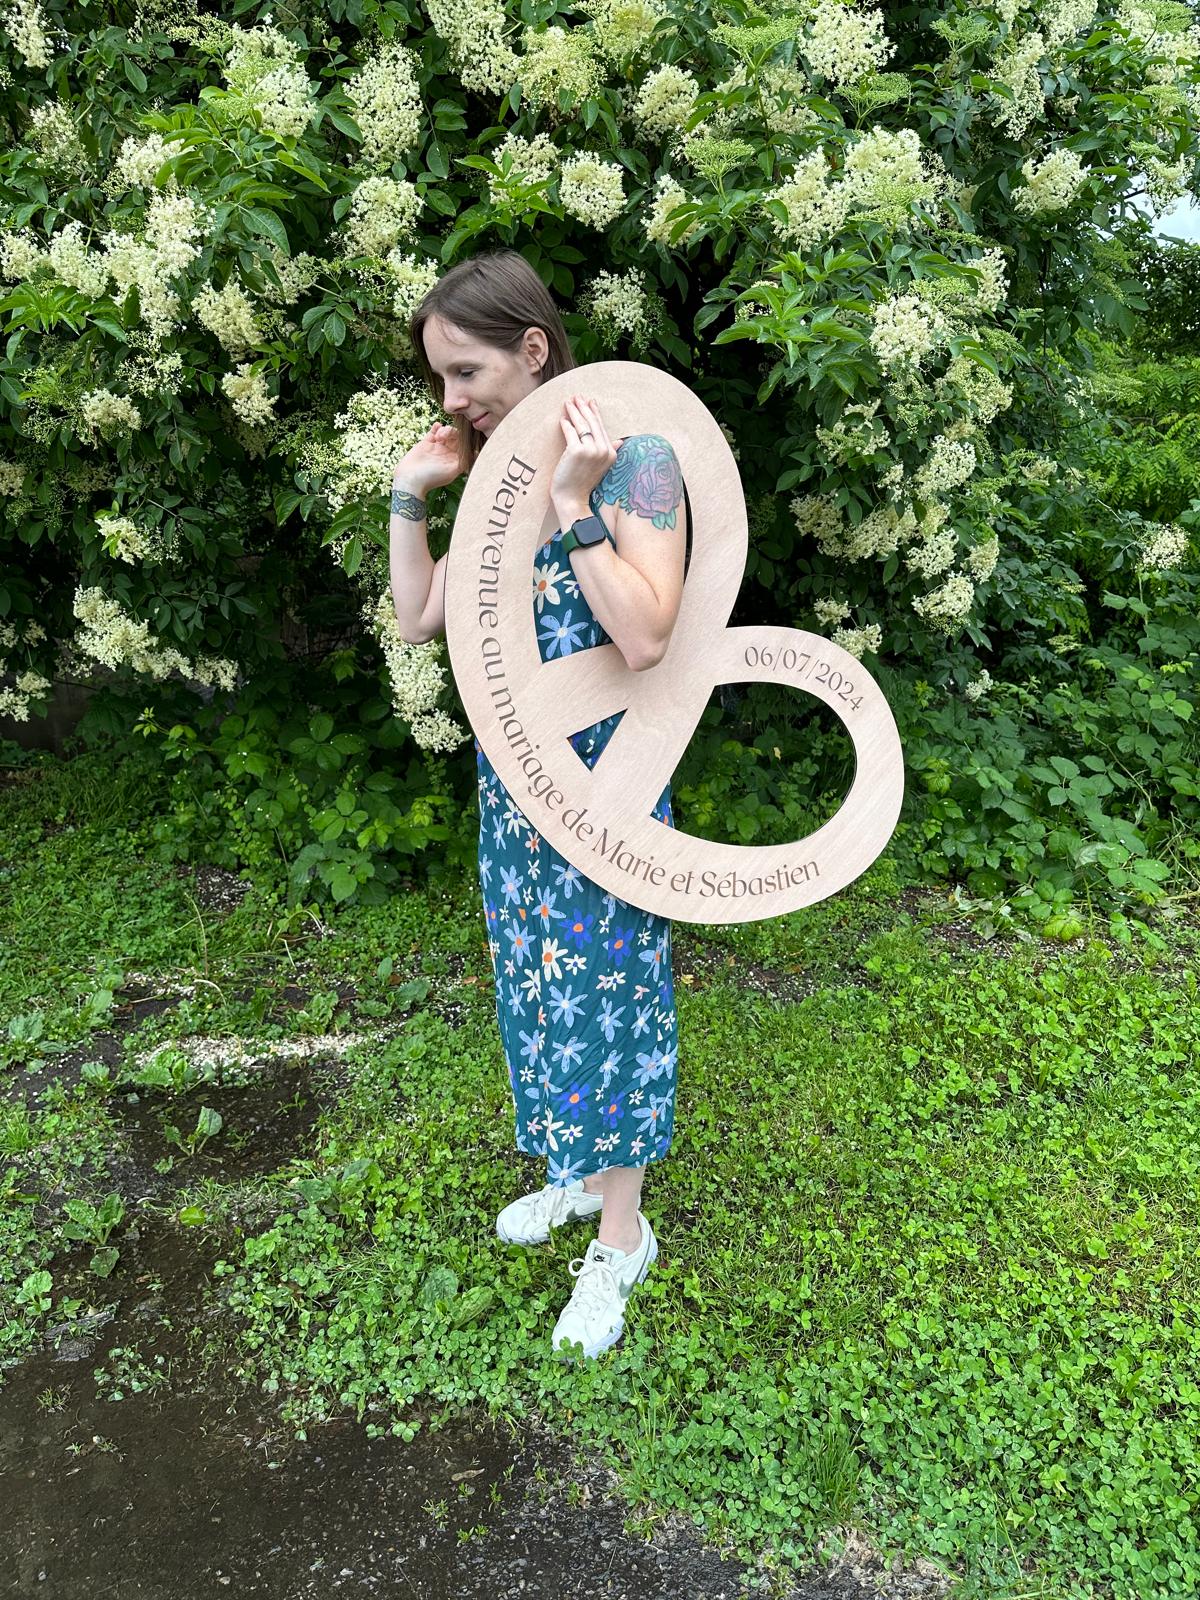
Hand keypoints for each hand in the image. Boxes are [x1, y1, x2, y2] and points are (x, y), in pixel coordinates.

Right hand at [394, 422, 463, 495]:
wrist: (410, 478)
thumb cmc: (432, 477)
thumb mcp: (452, 470)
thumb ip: (464, 461)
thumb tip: (477, 452)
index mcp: (455, 460)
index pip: (464, 445)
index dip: (464, 439)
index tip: (461, 437)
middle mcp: (447, 453)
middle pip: (456, 437)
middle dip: (453, 433)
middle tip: (444, 437)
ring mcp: (437, 448)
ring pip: (446, 433)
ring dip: (445, 430)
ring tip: (438, 436)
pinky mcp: (426, 443)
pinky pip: (434, 432)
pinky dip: (436, 427)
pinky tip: (437, 426)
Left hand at [550, 396, 616, 515]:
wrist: (572, 499)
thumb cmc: (583, 484)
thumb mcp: (601, 467)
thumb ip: (609, 451)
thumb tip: (619, 441)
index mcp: (611, 453)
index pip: (602, 427)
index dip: (595, 413)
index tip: (590, 402)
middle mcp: (604, 450)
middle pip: (592, 423)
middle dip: (584, 407)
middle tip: (577, 397)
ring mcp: (591, 450)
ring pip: (581, 425)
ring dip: (574, 411)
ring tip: (568, 403)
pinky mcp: (576, 451)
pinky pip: (570, 432)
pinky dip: (566, 425)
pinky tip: (562, 419)